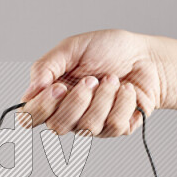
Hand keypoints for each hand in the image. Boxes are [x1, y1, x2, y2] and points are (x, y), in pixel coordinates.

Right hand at [19, 30, 167, 136]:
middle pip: (57, 127)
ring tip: (112, 80)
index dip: (41, 108)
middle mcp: (68, 114)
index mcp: (52, 95)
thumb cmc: (109, 50)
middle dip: (77, 101)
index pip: (29, 118)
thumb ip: (46, 66)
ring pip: (87, 128)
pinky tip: (126, 90)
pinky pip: (113, 126)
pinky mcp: (115, 129)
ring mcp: (91, 125)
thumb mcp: (72, 47)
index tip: (59, 88)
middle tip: (91, 79)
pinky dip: (123, 102)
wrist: (146, 56)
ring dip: (104, 98)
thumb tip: (31, 90)